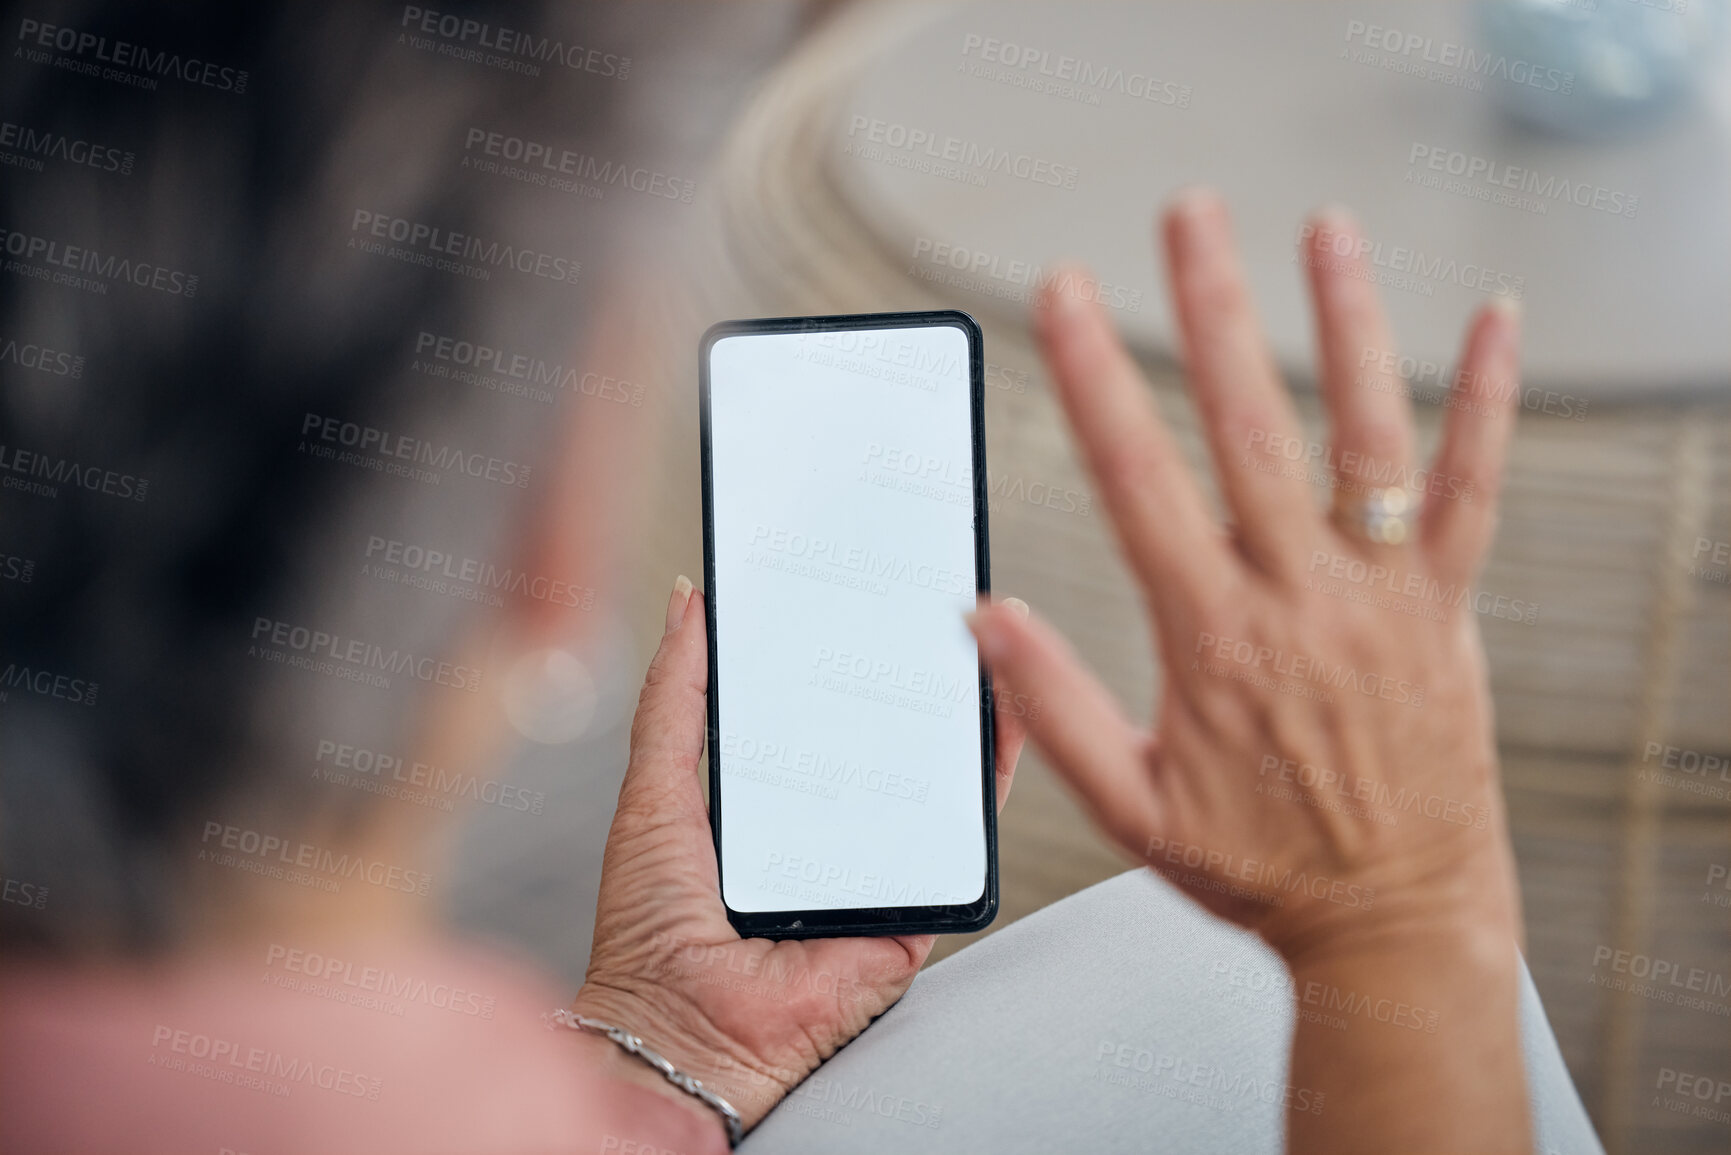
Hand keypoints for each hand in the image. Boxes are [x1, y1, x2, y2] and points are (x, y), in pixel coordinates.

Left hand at [573, 577, 1025, 1134]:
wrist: (688, 1031)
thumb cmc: (653, 931)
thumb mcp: (654, 787)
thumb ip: (675, 698)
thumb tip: (691, 604)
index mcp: (761, 797)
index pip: (808, 706)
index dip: (830, 648)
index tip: (849, 588)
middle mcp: (822, 827)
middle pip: (876, 733)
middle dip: (900, 669)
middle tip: (920, 598)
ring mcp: (872, 863)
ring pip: (929, 776)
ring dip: (956, 712)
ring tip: (975, 640)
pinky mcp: (915, 903)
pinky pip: (962, 833)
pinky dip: (989, 776)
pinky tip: (1001, 720)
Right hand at [965, 190, 1529, 1152]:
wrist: (1393, 919)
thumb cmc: (1258, 868)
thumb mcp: (1132, 807)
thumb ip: (1052, 707)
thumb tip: (982, 616)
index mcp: (1213, 639)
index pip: (1139, 483)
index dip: (1093, 380)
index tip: (1062, 300)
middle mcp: (1301, 600)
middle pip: (1251, 430)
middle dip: (1210, 312)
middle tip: (1185, 217)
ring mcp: (1384, 599)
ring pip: (1366, 440)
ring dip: (1345, 328)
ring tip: (1322, 234)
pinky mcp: (1445, 611)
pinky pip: (1474, 495)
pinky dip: (1488, 405)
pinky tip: (1495, 322)